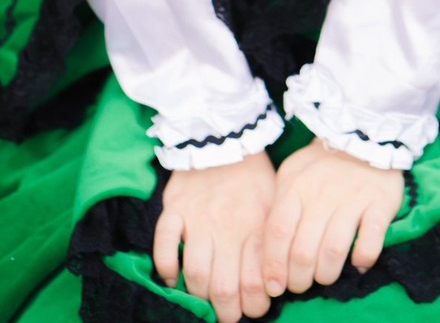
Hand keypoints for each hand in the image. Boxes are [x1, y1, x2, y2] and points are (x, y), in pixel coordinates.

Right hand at [153, 151, 275, 322]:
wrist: (227, 134)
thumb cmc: (255, 175)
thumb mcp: (275, 203)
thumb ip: (273, 241)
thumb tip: (274, 281)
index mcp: (256, 226)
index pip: (254, 283)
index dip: (253, 306)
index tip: (252, 309)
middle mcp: (227, 226)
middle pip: (224, 286)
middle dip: (226, 312)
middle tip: (228, 315)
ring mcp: (198, 217)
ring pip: (196, 272)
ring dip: (199, 294)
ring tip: (204, 300)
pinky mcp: (175, 207)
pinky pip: (164, 242)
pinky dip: (166, 264)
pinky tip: (172, 276)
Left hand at [264, 140, 403, 297]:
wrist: (362, 134)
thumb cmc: (320, 164)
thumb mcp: (292, 175)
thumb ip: (279, 207)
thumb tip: (270, 254)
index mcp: (295, 186)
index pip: (277, 233)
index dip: (273, 266)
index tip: (274, 287)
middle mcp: (321, 192)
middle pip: (303, 250)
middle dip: (299, 279)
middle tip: (301, 285)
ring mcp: (352, 197)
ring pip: (333, 250)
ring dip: (326, 274)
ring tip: (325, 277)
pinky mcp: (380, 202)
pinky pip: (370, 241)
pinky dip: (362, 259)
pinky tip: (357, 263)